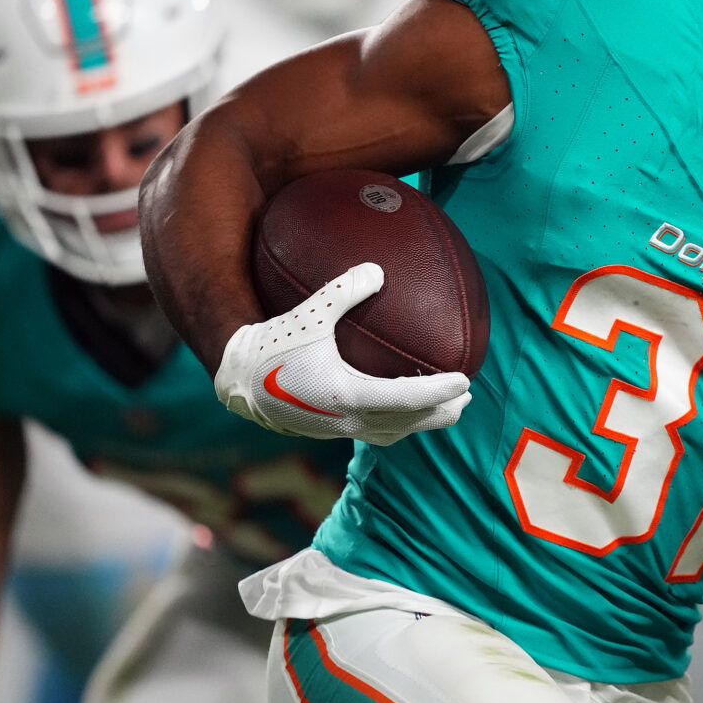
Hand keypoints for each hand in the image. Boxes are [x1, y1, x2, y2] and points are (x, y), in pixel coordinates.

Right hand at [213, 263, 470, 442]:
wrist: (237, 381)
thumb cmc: (272, 343)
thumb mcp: (309, 313)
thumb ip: (343, 290)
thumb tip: (378, 269)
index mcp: (346, 395)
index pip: (406, 399)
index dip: (438, 391)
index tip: (465, 381)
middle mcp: (345, 420)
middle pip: (406, 423)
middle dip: (440, 412)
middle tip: (466, 397)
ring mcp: (337, 429)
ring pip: (391, 432)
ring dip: (421, 422)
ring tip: (446, 409)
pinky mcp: (328, 430)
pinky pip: (374, 431)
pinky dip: (397, 422)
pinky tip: (402, 407)